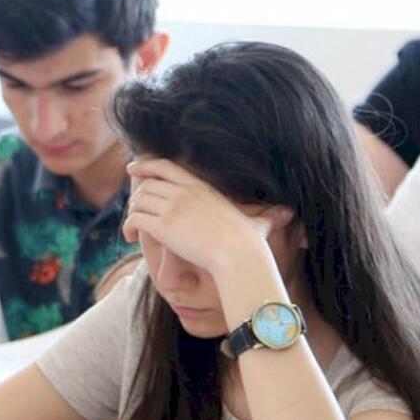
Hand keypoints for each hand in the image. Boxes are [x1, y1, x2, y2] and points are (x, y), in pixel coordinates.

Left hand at [123, 159, 282, 275]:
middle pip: (146, 184)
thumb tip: (290, 214)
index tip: (134, 169)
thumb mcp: (258, 221)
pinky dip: (129, 227)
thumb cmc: (250, 241)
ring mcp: (172, 207)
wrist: (238, 254)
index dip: (146, 164)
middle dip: (136, 195)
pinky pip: (135, 219)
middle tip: (134, 210)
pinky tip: (131, 238)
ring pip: (138, 201)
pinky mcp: (163, 226)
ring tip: (132, 230)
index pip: (165, 165)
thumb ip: (269, 216)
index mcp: (201, 185)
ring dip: (131, 214)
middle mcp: (183, 191)